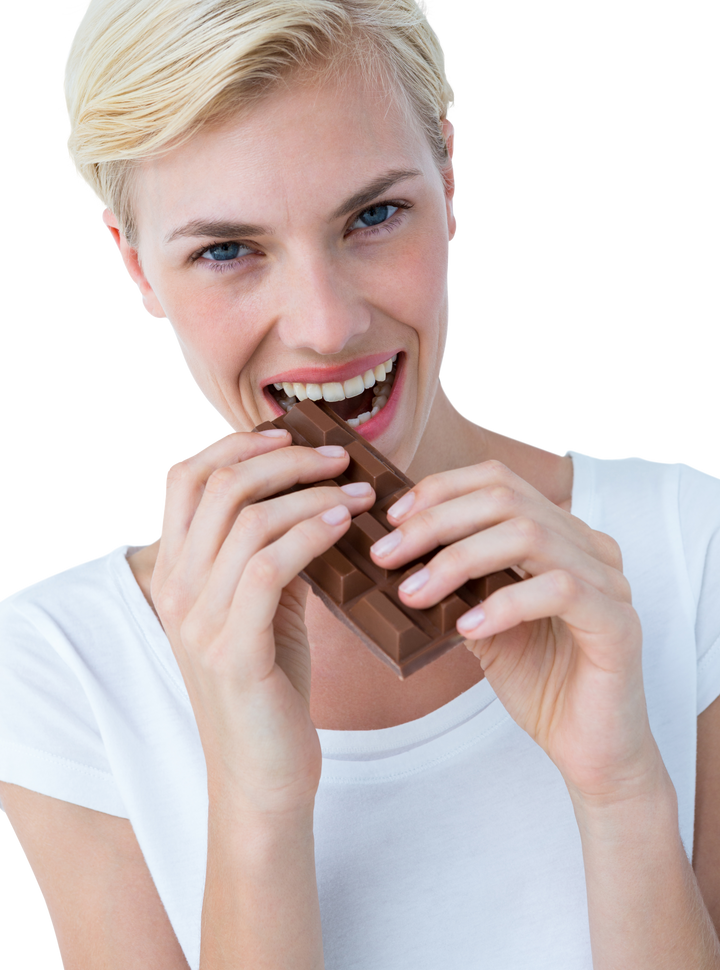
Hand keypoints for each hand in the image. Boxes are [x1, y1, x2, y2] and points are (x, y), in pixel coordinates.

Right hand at [149, 429, 374, 815]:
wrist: (260, 773)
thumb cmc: (268, 683)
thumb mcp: (262, 604)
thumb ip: (270, 550)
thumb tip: (315, 493)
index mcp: (173, 570)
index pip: (183, 476)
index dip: (235, 443)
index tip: (289, 435)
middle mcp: (174, 588)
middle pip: (219, 485)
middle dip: (285, 458)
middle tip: (339, 459)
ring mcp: (198, 619)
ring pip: (248, 518)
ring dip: (311, 493)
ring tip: (359, 491)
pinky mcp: (233, 649)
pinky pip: (270, 566)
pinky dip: (311, 533)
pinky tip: (345, 525)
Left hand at [370, 460, 662, 803]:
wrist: (590, 752)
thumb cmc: (539, 683)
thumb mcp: (482, 622)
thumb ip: (456, 582)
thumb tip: (395, 552)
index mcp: (561, 535)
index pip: (500, 482)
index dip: (442, 490)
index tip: (393, 519)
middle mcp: (589, 547)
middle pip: (507, 501)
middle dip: (437, 523)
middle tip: (388, 555)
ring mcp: (609, 581)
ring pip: (529, 536)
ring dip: (459, 560)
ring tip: (414, 593)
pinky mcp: (618, 624)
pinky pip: (559, 590)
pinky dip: (504, 603)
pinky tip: (467, 627)